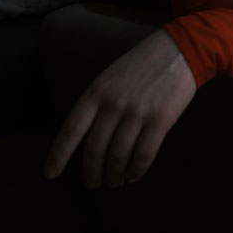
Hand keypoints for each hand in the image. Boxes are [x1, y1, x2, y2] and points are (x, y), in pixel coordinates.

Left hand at [44, 29, 195, 188]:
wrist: (181, 49)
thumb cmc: (144, 64)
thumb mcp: (111, 76)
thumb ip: (98, 102)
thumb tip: (88, 137)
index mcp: (97, 92)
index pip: (71, 130)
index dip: (59, 155)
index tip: (51, 174)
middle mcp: (114, 104)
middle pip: (95, 149)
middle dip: (92, 172)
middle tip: (93, 183)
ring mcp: (138, 112)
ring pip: (118, 155)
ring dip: (115, 175)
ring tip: (115, 182)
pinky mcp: (161, 119)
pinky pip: (144, 154)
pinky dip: (137, 170)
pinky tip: (134, 176)